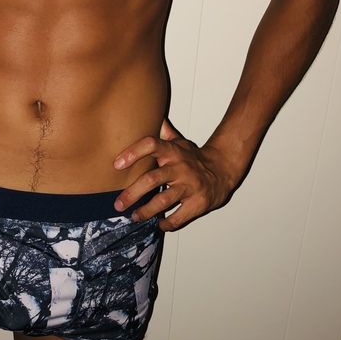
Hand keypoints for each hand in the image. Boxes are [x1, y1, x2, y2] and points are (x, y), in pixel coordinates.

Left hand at [112, 116, 239, 230]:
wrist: (224, 170)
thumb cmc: (196, 158)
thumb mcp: (181, 142)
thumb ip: (164, 133)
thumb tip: (150, 115)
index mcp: (173, 152)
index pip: (151, 144)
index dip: (133, 153)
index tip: (116, 164)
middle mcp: (180, 168)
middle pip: (152, 178)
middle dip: (132, 193)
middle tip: (118, 203)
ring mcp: (190, 186)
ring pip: (164, 200)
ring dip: (146, 211)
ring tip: (134, 216)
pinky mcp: (198, 203)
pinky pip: (179, 217)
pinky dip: (166, 224)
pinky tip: (158, 224)